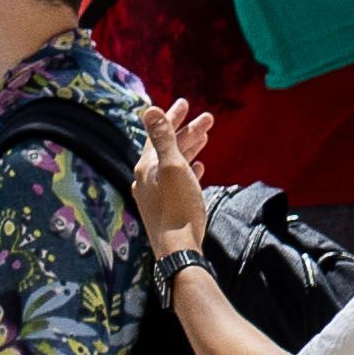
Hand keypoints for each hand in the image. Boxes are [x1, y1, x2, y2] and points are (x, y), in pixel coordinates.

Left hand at [126, 101, 216, 252]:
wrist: (180, 251)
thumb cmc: (179, 208)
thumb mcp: (173, 168)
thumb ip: (163, 139)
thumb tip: (149, 110)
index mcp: (145, 168)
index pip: (158, 135)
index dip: (172, 118)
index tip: (186, 103)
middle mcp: (146, 180)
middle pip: (168, 149)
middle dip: (187, 132)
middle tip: (208, 118)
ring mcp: (155, 195)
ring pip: (174, 164)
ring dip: (190, 149)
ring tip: (206, 136)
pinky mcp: (167, 209)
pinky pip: (177, 182)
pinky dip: (188, 170)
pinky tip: (198, 167)